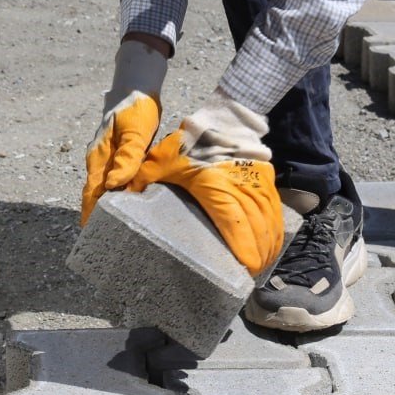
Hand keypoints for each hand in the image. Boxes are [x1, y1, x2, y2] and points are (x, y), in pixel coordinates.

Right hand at [81, 90, 160, 223]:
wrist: (137, 86)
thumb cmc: (136, 108)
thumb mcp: (135, 133)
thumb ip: (127, 158)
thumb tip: (113, 187)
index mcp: (99, 157)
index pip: (91, 193)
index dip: (90, 214)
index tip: (90, 235)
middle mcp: (99, 160)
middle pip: (94, 193)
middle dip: (96, 216)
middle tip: (102, 241)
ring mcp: (107, 157)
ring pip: (103, 187)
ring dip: (106, 206)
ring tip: (114, 229)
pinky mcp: (118, 155)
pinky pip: (115, 179)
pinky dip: (118, 194)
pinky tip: (127, 203)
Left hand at [129, 92, 282, 275]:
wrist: (224, 118)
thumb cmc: (191, 140)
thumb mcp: (162, 157)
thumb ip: (142, 177)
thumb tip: (118, 194)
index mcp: (216, 185)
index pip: (236, 221)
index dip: (245, 247)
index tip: (246, 269)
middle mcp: (242, 185)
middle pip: (258, 227)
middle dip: (258, 256)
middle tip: (249, 277)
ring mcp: (258, 182)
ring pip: (271, 221)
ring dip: (269, 245)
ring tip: (262, 266)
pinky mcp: (267, 180)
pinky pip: (276, 210)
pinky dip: (276, 230)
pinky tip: (271, 244)